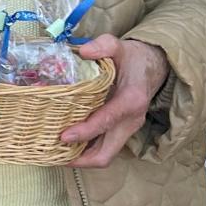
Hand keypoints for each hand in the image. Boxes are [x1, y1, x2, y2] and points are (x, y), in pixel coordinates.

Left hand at [61, 36, 170, 168]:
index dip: (84, 132)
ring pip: (106, 154)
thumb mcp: (118, 46)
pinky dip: (87, 150)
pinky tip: (67, 146)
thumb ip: (103, 46)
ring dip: (82, 158)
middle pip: (107, 153)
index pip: (106, 122)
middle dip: (81, 159)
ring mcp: (128, 128)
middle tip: (53, 155)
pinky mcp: (123, 130)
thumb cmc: (132, 57)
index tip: (63, 136)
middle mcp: (131, 120)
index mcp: (131, 100)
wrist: (153, 66)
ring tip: (55, 154)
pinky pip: (105, 147)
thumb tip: (84, 51)